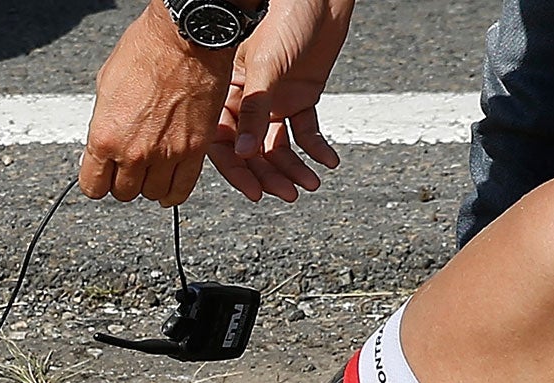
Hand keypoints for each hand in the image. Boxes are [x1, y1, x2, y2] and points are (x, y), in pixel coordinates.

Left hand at [81, 1, 230, 205]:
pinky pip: (181, 189)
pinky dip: (173, 192)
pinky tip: (169, 186)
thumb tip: (103, 143)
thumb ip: (105, 122)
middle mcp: (134, 152)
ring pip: (152, 194)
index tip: (102, 174)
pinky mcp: (194, 151)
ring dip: (149, 185)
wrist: (185, 39)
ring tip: (151, 169)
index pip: (93, 186)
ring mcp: (166, 154)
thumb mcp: (107, 86)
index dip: (97, 180)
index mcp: (105, 136)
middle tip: (129, 166)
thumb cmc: (145, 51)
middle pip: (123, 193)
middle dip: (124, 181)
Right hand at [210, 0, 349, 202]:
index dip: (238, 170)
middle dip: (271, 174)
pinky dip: (317, 148)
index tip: (255, 193)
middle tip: (289, 194)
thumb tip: (244, 153)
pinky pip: (306, 131)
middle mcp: (250, 102)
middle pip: (255, 151)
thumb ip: (254, 110)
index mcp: (229, 93)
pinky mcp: (301, 97)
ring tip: (311, 183)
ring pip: (280, 146)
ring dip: (294, 167)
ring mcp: (276, 101)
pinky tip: (328, 160)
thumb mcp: (265, 66)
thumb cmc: (283, 17)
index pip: (226, 143)